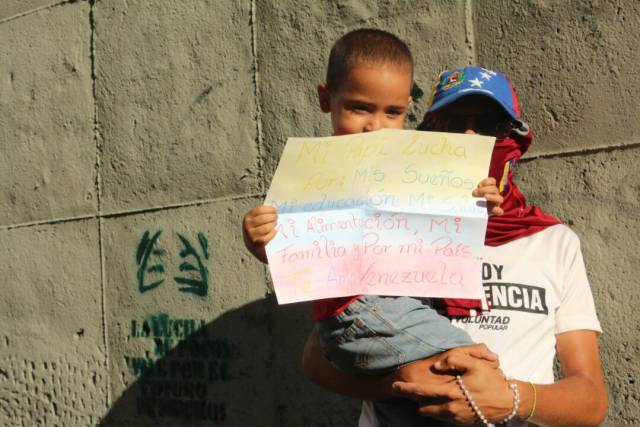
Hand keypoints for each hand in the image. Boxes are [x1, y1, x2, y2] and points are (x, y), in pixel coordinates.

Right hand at [242, 205, 276, 262]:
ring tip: (275, 224)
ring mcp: (251, 234)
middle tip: (276, 218)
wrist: (252, 244)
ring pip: (266, 228)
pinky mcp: (256, 243)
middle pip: (263, 218)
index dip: (269, 209)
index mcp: (248, 216)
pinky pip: (267, 237)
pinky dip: (272, 233)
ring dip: (273, 225)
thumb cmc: (257, 228)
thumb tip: (275, 209)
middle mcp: (248, 225)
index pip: (259, 209)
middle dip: (273, 217)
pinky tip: (275, 231)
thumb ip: (263, 214)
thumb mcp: (256, 219)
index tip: (275, 211)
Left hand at [393, 351, 511, 424]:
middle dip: (415, 402)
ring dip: (428, 407)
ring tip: (426, 398)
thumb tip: (437, 364)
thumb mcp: (475, 365)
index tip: (394, 386)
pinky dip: (440, 411)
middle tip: (409, 394)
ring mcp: (457, 418)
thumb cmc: (492, 381)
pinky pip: (445, 418)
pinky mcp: (463, 423)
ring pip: (434, 414)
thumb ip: (454, 361)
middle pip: (423, 408)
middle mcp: (450, 408)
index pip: (421, 392)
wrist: (509, 402)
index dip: (406, 390)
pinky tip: (444, 402)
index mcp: (450, 393)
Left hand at [472, 177, 503, 215]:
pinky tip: (494, 209)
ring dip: (492, 197)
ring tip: (485, 196)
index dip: (487, 181)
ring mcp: (496, 203)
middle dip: (485, 189)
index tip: (478, 185)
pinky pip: (500, 211)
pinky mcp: (495, 211)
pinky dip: (498, 210)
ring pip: (500, 198)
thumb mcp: (471, 194)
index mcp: (489, 188)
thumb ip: (470, 190)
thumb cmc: (472, 200)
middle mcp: (494, 195)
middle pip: (495, 189)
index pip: (492, 181)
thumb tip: (459, 187)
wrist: (473, 211)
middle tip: (475, 193)